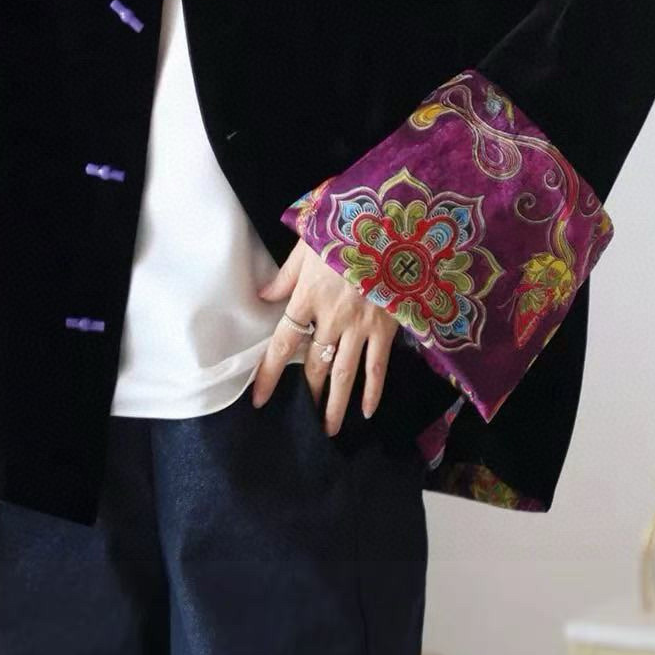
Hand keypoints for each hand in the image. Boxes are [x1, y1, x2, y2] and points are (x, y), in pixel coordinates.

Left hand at [251, 238, 398, 434]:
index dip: (270, 374)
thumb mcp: (310, 243)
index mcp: (309, 296)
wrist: (394, 224)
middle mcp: (332, 317)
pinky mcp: (387, 326)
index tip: (260, 398)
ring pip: (344, 374)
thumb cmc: (348, 228)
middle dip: (307, 395)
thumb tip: (263, 295)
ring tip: (329, 429)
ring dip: (335, 404)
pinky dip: (373, 390)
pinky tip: (367, 411)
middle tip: (303, 419)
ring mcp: (361, 325)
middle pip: (314, 365)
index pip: (283, 343)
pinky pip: (378, 366)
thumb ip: (287, 274)